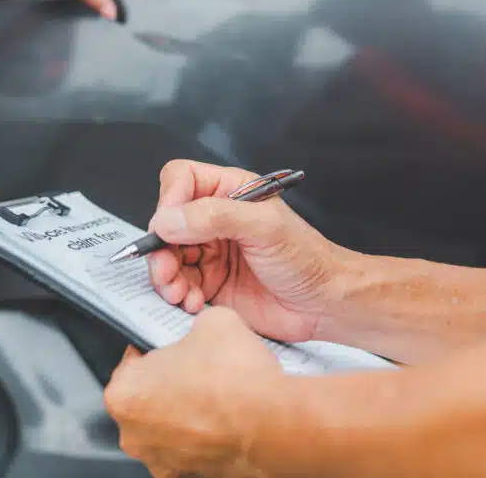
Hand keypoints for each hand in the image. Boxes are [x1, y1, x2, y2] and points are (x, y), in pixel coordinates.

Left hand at [104, 307, 281, 477]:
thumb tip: (203, 329)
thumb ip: (195, 325)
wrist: (273, 423)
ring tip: (214, 393)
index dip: (154, 349)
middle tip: (195, 367)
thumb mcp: (213, 321)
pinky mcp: (188, 473)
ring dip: (183, 410)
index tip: (170, 346)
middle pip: (145, 396)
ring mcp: (160, 458)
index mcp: (125, 393)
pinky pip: (189, 447)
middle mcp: (134, 432)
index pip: (130, 362)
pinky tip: (223, 418)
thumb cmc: (235, 379)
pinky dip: (202, 435)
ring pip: (165, 425)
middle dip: (167, 382)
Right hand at [145, 159, 348, 342]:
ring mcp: (211, 252)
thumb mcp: (264, 227)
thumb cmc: (307, 259)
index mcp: (230, 191)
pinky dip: (179, 296)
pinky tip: (194, 303)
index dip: (168, 201)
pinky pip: (179, 285)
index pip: (181, 180)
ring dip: (166, 277)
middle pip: (166, 223)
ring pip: (167, 256)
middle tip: (166, 270)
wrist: (324, 304)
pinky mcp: (211, 283)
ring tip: (180, 292)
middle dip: (161, 248)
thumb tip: (169, 219)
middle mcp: (215, 219)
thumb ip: (214, 216)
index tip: (167, 227)